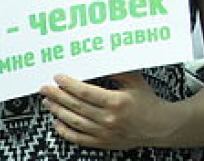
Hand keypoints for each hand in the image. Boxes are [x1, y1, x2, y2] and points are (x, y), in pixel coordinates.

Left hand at [41, 71, 176, 149]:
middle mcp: (108, 118)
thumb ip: (119, 71)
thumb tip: (103, 61)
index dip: (69, 84)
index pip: (85, 92)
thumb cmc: (148, 102)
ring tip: (48, 102)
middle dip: (58, 96)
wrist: (158, 126)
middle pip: (75, 106)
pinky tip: (57, 122)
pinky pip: (77, 138)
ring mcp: (103, 132)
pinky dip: (64, 131)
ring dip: (58, 111)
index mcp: (117, 101)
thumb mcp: (136, 82)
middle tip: (45, 88)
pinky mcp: (101, 142)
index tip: (59, 77)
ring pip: (73, 121)